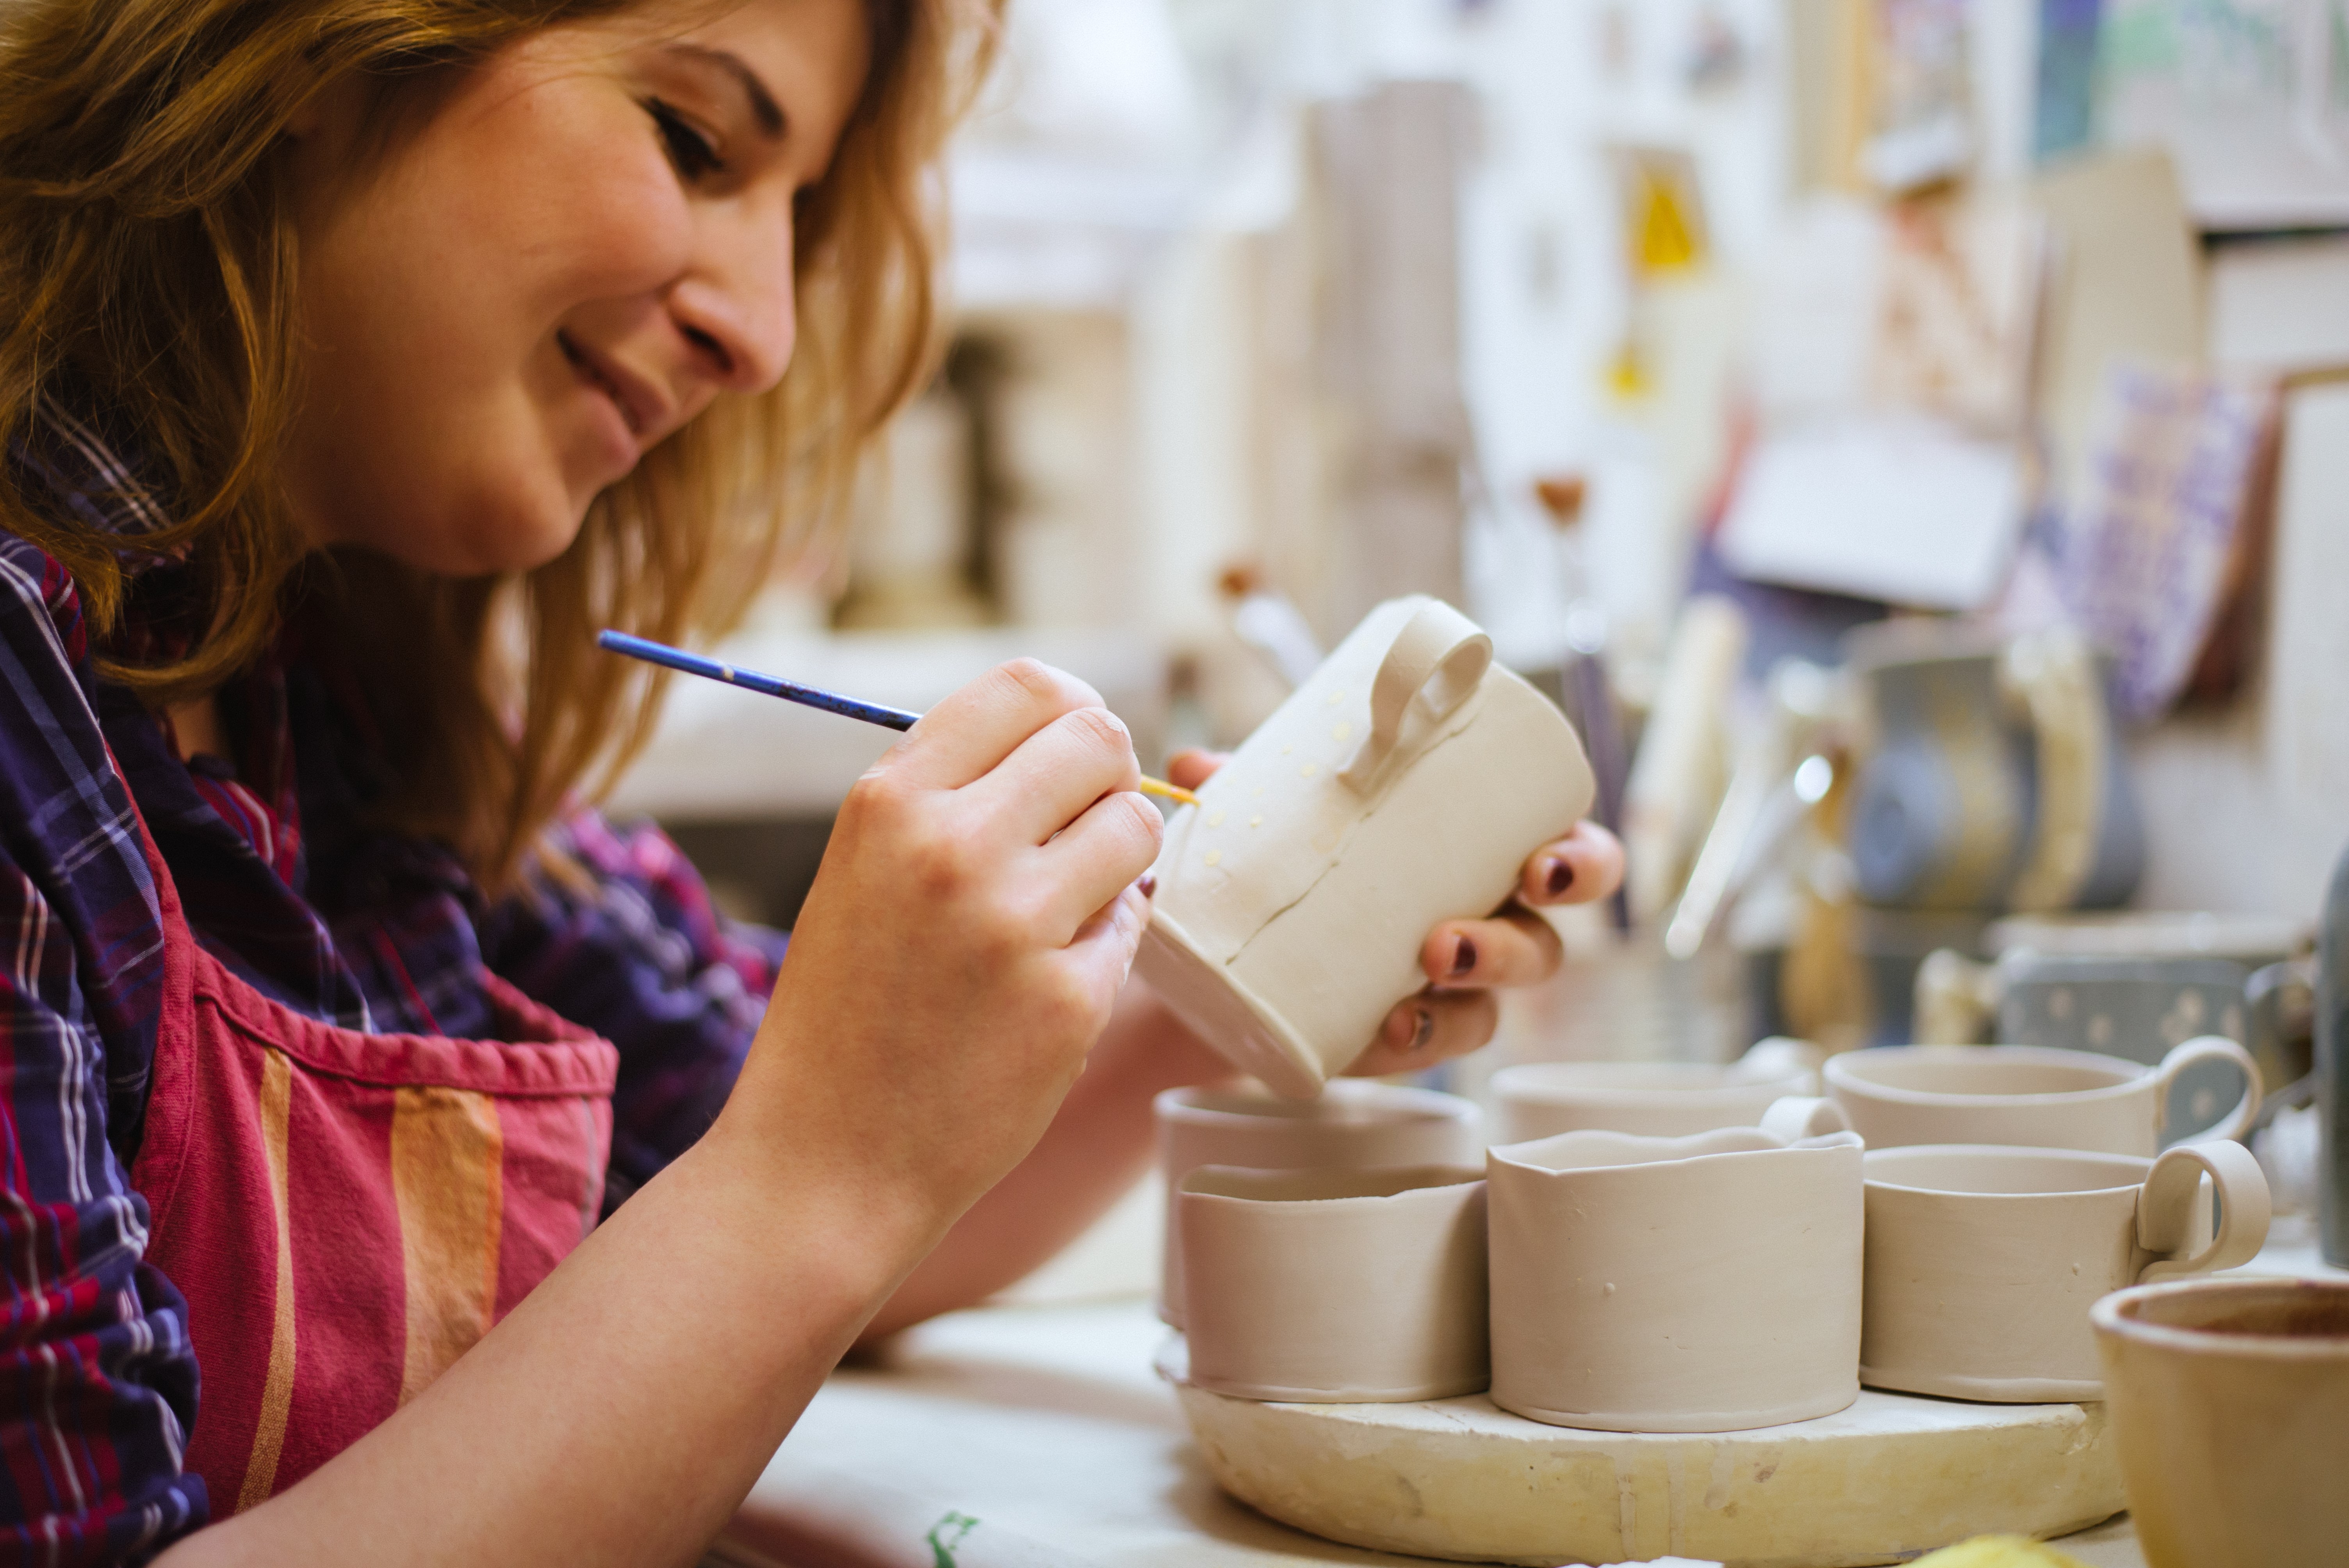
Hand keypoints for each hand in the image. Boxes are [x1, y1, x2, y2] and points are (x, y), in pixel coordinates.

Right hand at [734, 661, 1163, 1243]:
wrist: (826, 1160)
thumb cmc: (849, 1011)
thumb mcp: (864, 870)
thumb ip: (952, 795)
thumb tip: (1075, 735)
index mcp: (892, 801)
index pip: (1030, 686)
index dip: (1075, 710)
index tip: (1077, 752)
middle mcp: (952, 845)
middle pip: (1100, 740)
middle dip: (1111, 777)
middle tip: (1088, 827)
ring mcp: (1013, 922)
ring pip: (1137, 826)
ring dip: (1122, 858)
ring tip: (1069, 904)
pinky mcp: (1069, 999)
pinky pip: (1134, 924)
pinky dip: (1108, 944)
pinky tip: (1050, 980)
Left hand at [1163, 748, 1623, 1078]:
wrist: (1234, 952)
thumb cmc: (1299, 858)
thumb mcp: (1287, 813)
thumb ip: (1246, 787)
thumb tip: (1194, 763)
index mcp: (1486, 858)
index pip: (1572, 857)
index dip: (1581, 862)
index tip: (1544, 859)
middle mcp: (1483, 927)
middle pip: (1543, 946)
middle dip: (1515, 944)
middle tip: (1457, 937)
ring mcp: (1443, 994)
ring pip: (1491, 1007)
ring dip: (1466, 992)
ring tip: (1426, 966)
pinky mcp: (1397, 1037)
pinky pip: (1427, 1047)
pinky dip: (1414, 1038)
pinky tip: (1388, 1030)